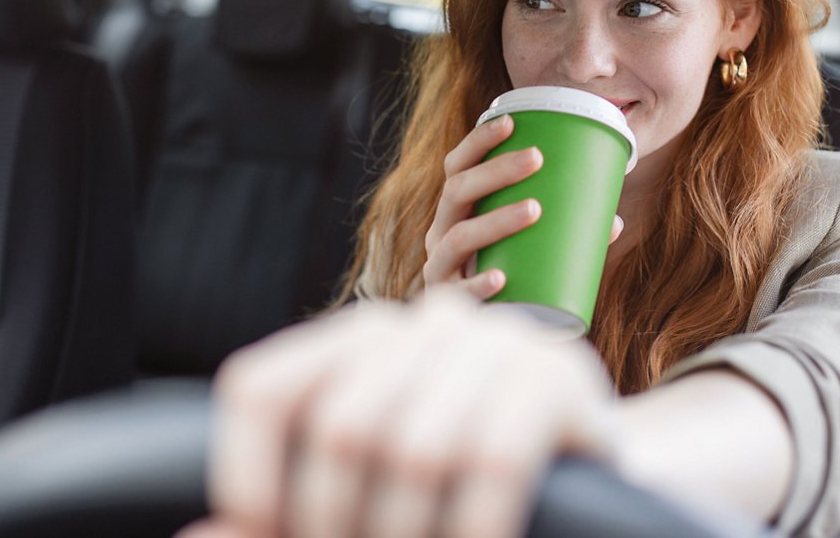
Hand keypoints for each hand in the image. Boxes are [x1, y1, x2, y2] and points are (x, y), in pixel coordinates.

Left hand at [186, 291, 616, 537]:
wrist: (592, 478)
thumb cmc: (460, 492)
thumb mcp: (369, 495)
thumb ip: (289, 512)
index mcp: (359, 338)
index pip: (261, 387)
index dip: (247, 476)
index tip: (267, 533)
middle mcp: (423, 323)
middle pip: (340, 427)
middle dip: (337, 525)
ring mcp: (497, 341)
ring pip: (415, 448)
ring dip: (407, 534)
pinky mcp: (559, 376)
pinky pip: (494, 461)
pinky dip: (472, 528)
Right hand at [423, 115, 621, 299]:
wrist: (480, 333)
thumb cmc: (506, 278)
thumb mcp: (524, 248)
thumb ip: (560, 232)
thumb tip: (612, 219)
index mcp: (456, 212)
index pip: (457, 167)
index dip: (478, 141)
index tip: (511, 122)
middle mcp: (440, 234)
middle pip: (457, 191)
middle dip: (495, 171)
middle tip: (537, 159)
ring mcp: (439, 268)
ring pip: (459, 237)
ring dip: (496, 219)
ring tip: (535, 209)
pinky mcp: (447, 303)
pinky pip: (458, 291)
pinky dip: (478, 284)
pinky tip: (500, 278)